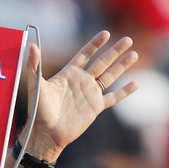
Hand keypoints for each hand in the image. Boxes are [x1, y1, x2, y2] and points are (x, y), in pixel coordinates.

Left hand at [24, 31, 138, 159]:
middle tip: (128, 39)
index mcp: (68, 74)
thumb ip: (34, 65)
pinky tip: (136, 83)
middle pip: (102, 62)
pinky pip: (114, 97)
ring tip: (134, 54)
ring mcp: (90, 94)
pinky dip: (125, 91)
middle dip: (114, 51)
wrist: (46, 133)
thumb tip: (31, 45)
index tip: (106, 34)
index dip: (95, 44)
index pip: (85, 54)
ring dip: (122, 66)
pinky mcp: (96, 107)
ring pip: (110, 76)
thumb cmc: (38, 110)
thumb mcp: (35, 86)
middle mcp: (81, 81)